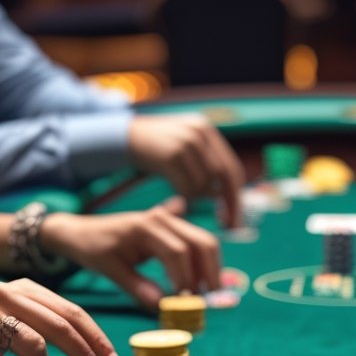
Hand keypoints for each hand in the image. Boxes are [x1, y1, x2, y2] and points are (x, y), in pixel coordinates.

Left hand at [41, 207, 221, 309]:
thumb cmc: (94, 249)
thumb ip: (137, 287)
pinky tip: (201, 281)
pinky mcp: (172, 227)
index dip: (186, 279)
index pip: (178, 253)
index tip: (186, 303)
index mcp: (146, 227)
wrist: (82, 232)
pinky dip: (204, 261)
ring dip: (211, 267)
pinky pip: (197, 241)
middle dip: (210, 272)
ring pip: (204, 241)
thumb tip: (161, 306)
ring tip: (205, 293)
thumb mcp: (110, 270)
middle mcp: (163, 219)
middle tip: (208, 299)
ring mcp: (170, 220)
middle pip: (202, 243)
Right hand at [128, 114, 244, 227]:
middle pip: (226, 176)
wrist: (120, 136)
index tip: (236, 219)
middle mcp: (200, 133)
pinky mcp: (171, 155)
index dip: (236, 195)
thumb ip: (202, 164)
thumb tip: (221, 193)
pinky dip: (186, 197)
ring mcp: (186, 142)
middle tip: (228, 225)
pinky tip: (177, 196)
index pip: (232, 168)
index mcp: (206, 130)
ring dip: (199, 198)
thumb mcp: (181, 148)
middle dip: (229, 204)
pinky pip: (187, 187)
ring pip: (206, 184)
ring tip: (187, 198)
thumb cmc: (153, 149)